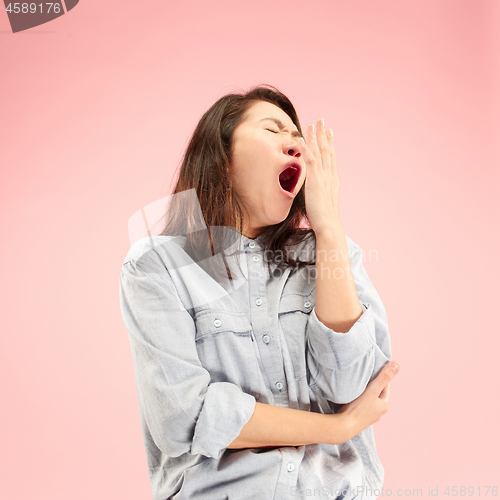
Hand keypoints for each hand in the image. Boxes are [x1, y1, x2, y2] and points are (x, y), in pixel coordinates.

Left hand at [298, 118, 339, 234]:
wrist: (329, 225)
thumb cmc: (325, 219)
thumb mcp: (323, 202)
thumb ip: (320, 193)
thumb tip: (315, 192)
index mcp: (332, 180)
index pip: (331, 157)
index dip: (329, 143)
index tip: (329, 132)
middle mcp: (329, 175)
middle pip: (326, 150)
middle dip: (323, 134)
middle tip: (321, 121)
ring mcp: (323, 177)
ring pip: (319, 152)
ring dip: (314, 137)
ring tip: (311, 124)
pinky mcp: (315, 181)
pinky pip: (310, 161)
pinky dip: (306, 149)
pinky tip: (301, 140)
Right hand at [335, 361, 400, 440]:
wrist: (344, 426)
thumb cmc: (358, 408)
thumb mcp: (372, 390)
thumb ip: (384, 377)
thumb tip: (397, 364)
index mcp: (384, 405)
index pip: (386, 386)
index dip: (380, 376)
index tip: (372, 369)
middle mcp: (379, 412)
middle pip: (378, 393)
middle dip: (373, 384)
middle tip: (364, 376)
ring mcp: (370, 416)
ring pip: (370, 399)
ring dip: (366, 392)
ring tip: (358, 385)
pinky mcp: (360, 419)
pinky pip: (362, 405)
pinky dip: (360, 400)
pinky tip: (353, 397)